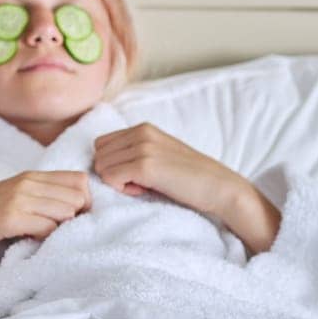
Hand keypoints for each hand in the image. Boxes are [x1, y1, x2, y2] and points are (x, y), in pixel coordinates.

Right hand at [0, 170, 91, 261]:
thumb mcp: (14, 198)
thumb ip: (40, 198)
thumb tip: (74, 212)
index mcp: (31, 175)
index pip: (80, 180)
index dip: (83, 202)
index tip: (70, 220)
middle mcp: (27, 182)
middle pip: (79, 196)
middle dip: (76, 218)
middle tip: (57, 232)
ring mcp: (18, 198)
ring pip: (67, 212)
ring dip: (60, 229)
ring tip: (42, 237)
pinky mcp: (9, 217)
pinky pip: (47, 228)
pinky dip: (45, 238)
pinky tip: (30, 241)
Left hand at [91, 122, 281, 253]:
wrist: (219, 187)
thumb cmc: (188, 178)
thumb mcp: (160, 154)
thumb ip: (135, 152)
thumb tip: (103, 163)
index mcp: (143, 128)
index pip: (101, 144)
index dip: (114, 163)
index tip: (136, 175)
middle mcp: (141, 132)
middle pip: (98, 154)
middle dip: (113, 172)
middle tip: (139, 183)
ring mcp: (143, 148)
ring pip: (101, 166)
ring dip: (118, 182)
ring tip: (145, 186)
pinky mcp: (146, 166)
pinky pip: (110, 177)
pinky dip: (123, 189)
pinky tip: (145, 190)